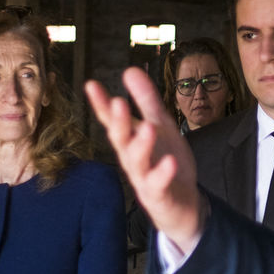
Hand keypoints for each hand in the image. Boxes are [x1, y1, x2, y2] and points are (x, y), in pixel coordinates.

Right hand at [85, 68, 205, 255]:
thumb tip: (130, 69)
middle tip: (118, 103)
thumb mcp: (160, 125)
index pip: (112, 121)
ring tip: (148, 129)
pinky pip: (158, 185)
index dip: (101, 105)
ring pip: (137, 162)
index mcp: (130, 141)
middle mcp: (132, 159)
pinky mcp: (158, 195)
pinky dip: (162, 174)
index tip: (92, 85)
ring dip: (141, 146)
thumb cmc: (165, 162)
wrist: (182, 203)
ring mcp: (143, 178)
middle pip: (121, 140)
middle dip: (119, 123)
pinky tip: (169, 162)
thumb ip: (146, 100)